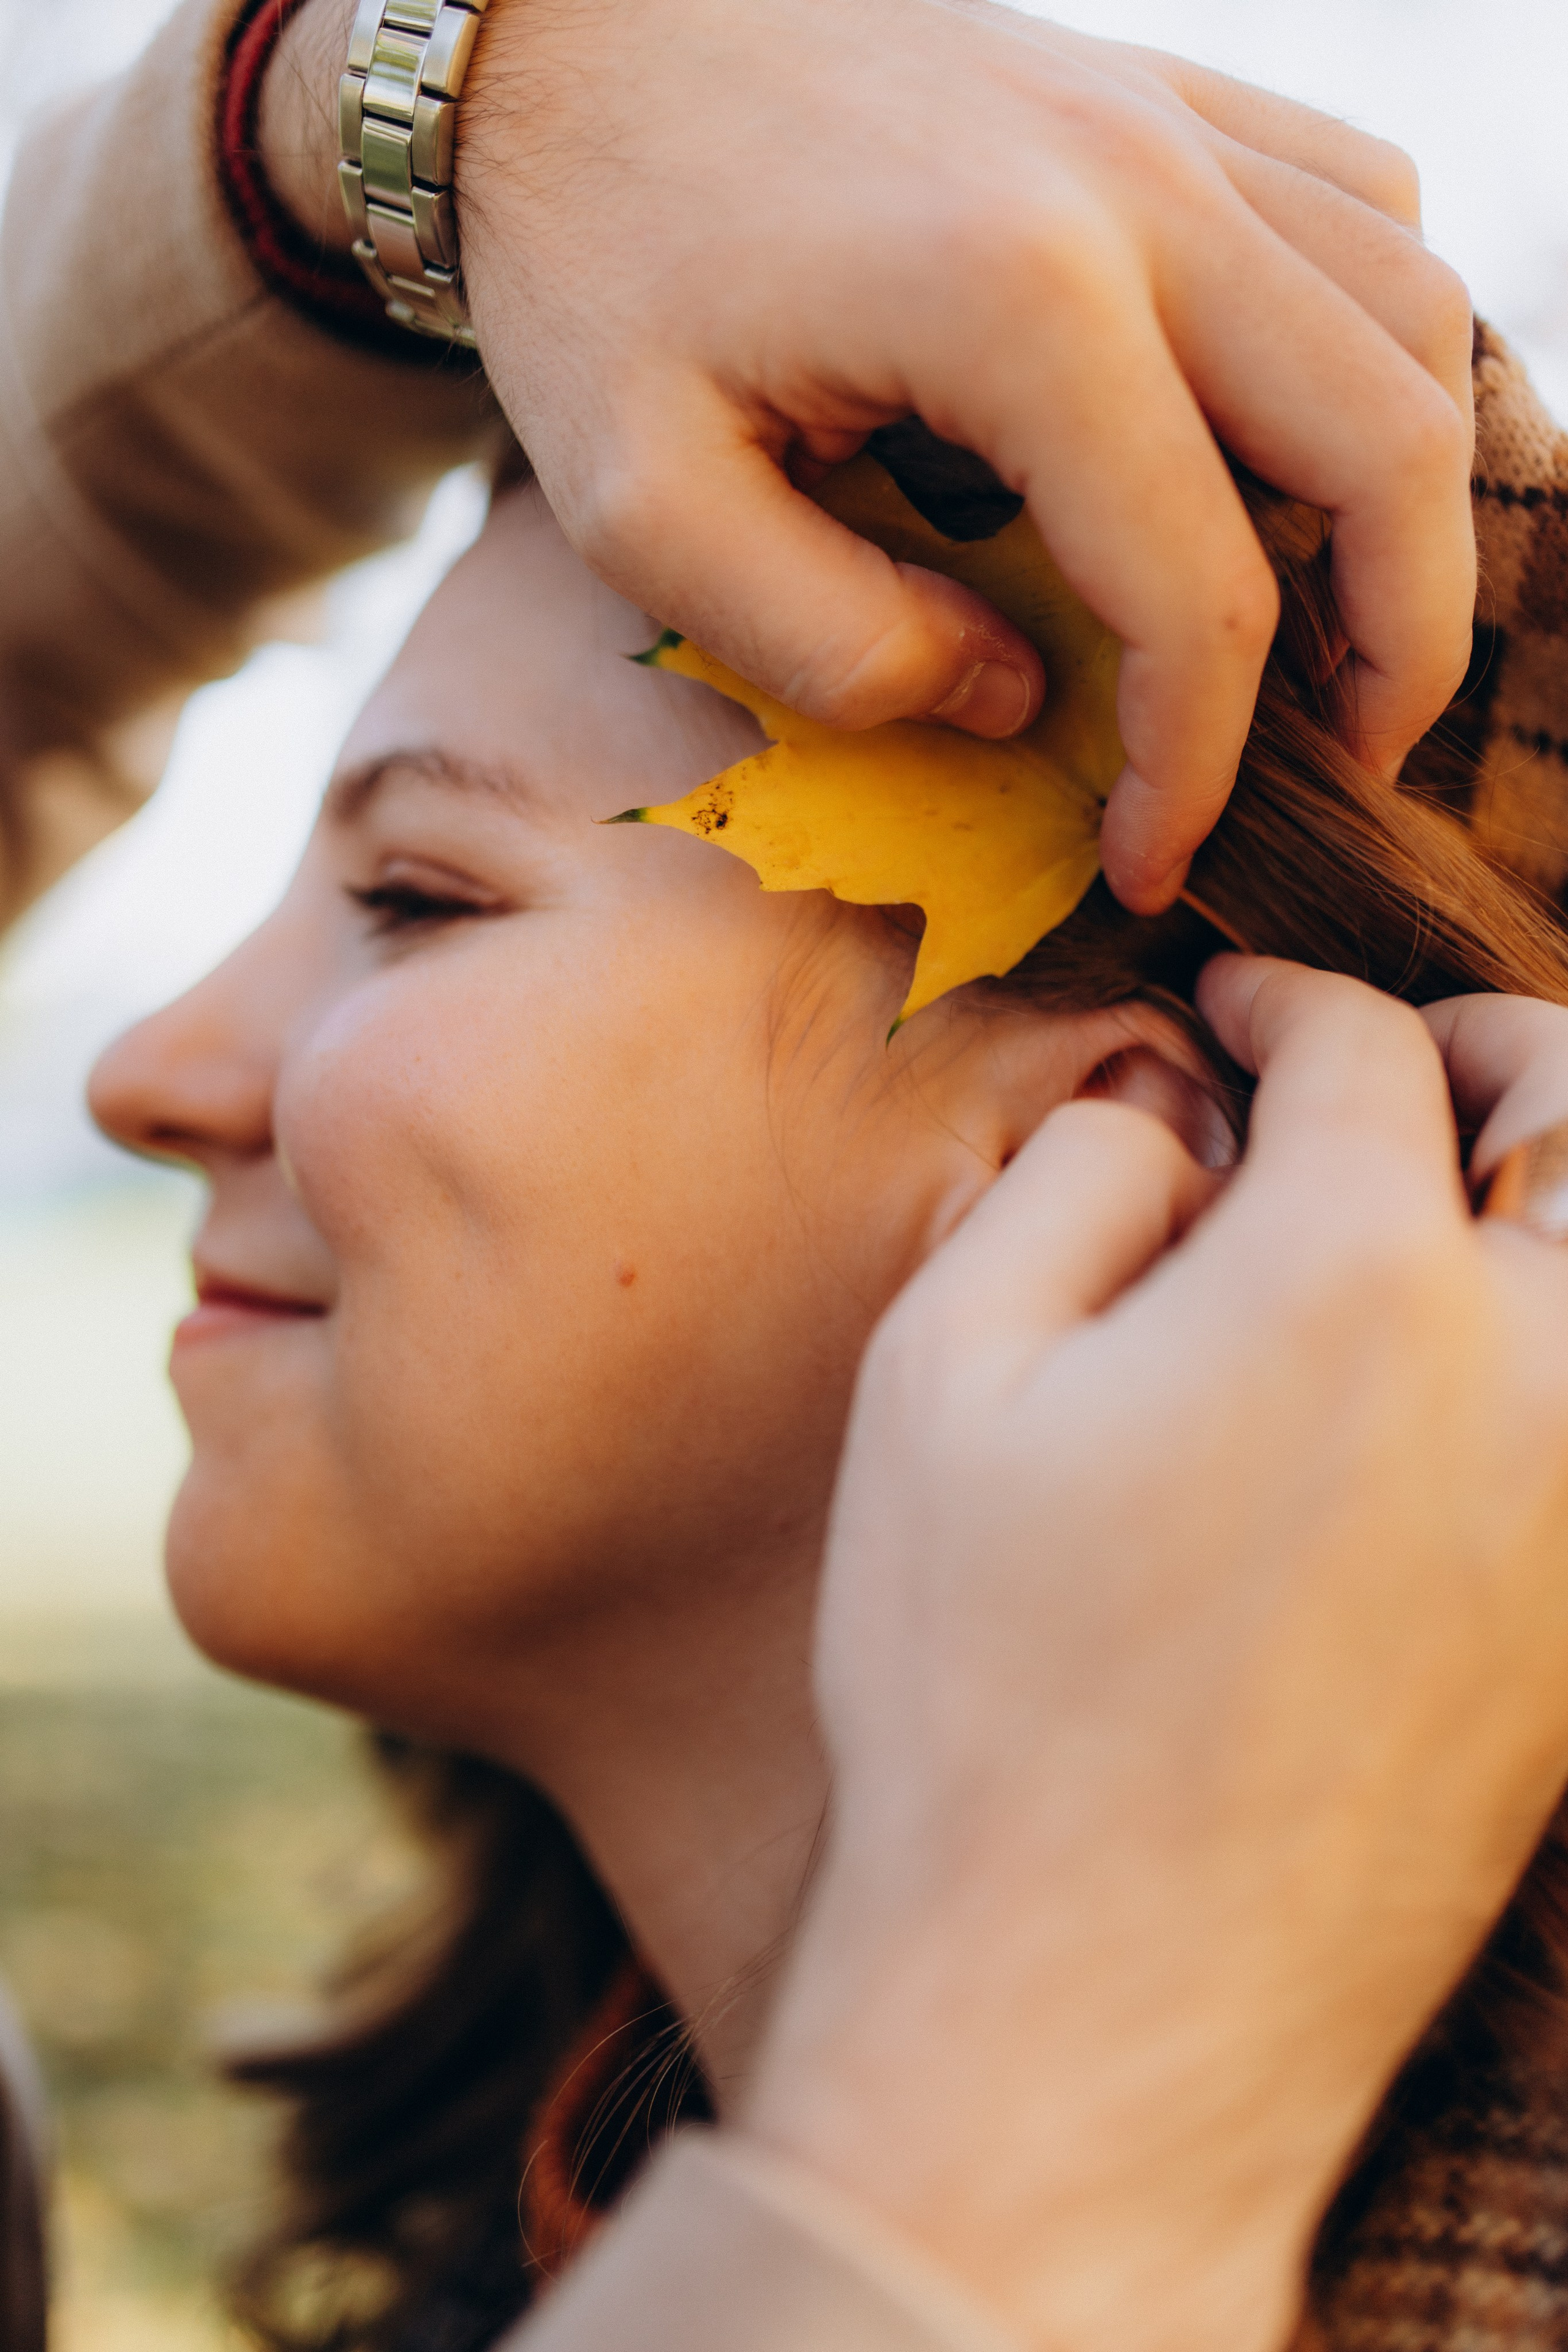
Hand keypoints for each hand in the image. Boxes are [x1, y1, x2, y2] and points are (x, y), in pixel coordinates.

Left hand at [260, 0, 1475, 913]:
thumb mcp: (641, 508)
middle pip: (1387, 439)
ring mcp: (1164, 117)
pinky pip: (1363, 204)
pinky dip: (1381, 341)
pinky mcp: (1158, 90)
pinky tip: (1305, 440)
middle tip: (1344, 760)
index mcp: (1012, 300)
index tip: (1148, 862)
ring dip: (1412, 494)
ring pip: (1415, 312)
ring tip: (1344, 626)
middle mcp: (1136, 187)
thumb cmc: (589, 270)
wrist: (569, 47)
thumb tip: (1010, 700)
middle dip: (1398, 640)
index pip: (1197, 587)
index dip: (1196, 765)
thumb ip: (829, 644)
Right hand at [747, 964, 1567, 2351]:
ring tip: (1444, 1201)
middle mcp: (1529, 1375)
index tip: (1233, 1003)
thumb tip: (1176, 1120)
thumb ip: (1074, 1183)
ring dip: (1550, 1185)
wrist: (1094, 2001)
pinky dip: (1551, 1339)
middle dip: (1491, 1045)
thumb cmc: (981, 1681)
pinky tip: (1452, 1367)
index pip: (1366, 1052)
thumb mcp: (940, 1379)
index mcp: (1351, 1278)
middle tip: (1390, 1059)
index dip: (1289, 996)